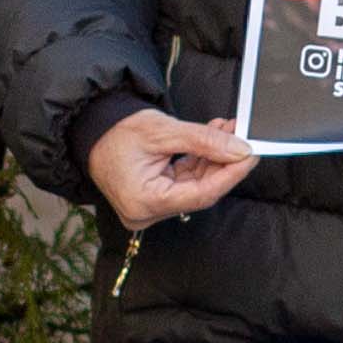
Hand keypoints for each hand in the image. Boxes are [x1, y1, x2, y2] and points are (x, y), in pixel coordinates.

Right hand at [85, 109, 255, 229]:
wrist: (90, 132)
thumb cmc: (116, 132)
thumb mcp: (162, 131)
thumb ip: (204, 141)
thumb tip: (240, 150)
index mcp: (144, 201)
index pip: (201, 194)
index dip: (231, 174)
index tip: (252, 155)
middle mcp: (147, 213)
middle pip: (200, 192)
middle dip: (225, 163)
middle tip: (244, 137)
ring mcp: (150, 209)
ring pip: (195, 186)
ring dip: (214, 159)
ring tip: (229, 130)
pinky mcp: (154, 200)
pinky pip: (185, 183)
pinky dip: (200, 162)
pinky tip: (214, 139)